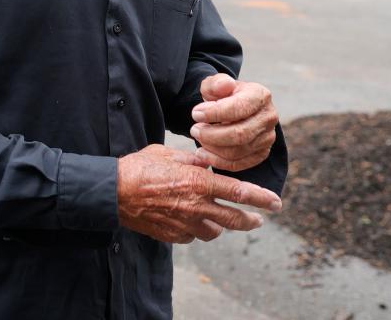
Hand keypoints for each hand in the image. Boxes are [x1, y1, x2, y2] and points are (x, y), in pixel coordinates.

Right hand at [116, 144, 281, 244]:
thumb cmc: (140, 167)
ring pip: (214, 232)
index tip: (276, 203)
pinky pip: (192, 236)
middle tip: (259, 220)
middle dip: (250, 220)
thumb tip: (207, 160)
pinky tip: (191, 221)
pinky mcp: (172, 235)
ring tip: (220, 219)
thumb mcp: (169, 154)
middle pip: (234, 220)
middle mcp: (197, 206)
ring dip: (220, 226)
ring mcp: (185, 224)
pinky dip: (196, 230)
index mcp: (199, 182)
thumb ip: (192, 159)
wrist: (114, 192)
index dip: (261, 198)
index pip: (239, 192)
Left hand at [189, 75, 278, 171]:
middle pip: (240, 134)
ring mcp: (268, 137)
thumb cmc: (224, 95)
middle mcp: (269, 117)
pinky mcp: (262, 153)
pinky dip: (219, 162)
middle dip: (211, 134)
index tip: (195, 114)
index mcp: (260, 95)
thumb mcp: (216, 84)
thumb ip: (217, 83)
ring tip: (198, 139)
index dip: (214, 113)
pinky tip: (204, 154)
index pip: (239, 108)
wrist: (235, 108)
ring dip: (213, 148)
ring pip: (238, 151)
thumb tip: (225, 85)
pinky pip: (240, 164)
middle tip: (194, 130)